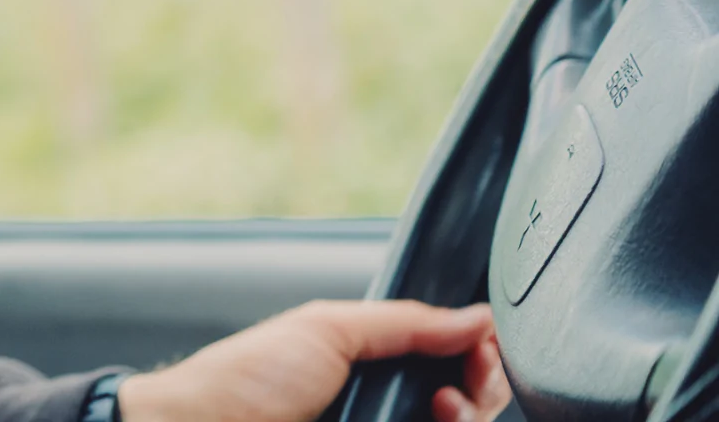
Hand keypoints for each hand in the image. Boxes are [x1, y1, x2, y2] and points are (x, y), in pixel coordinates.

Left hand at [115, 300, 509, 421]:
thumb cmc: (246, 379)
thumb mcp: (326, 330)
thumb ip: (402, 322)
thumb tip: (473, 317)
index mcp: (370, 362)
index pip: (448, 361)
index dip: (477, 358)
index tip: (481, 354)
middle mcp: (381, 402)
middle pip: (462, 404)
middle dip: (478, 391)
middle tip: (459, 392)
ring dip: (465, 417)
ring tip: (443, 411)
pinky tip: (435, 421)